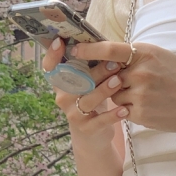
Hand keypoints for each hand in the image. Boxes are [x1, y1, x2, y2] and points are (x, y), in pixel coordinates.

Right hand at [42, 37, 128, 152]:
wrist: (94, 135)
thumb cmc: (93, 101)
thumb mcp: (89, 82)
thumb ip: (89, 66)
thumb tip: (101, 40)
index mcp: (62, 83)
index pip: (50, 67)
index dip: (52, 55)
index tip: (61, 41)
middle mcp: (63, 97)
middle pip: (76, 82)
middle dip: (95, 71)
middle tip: (114, 62)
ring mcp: (73, 114)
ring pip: (87, 100)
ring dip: (103, 90)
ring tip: (118, 82)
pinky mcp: (86, 129)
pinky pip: (99, 121)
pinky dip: (113, 115)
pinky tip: (124, 109)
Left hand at [69, 40, 175, 138]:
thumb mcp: (162, 57)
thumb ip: (137, 56)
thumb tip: (110, 57)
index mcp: (145, 53)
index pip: (109, 49)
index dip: (89, 50)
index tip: (75, 50)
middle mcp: (140, 72)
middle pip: (107, 75)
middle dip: (106, 80)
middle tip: (109, 81)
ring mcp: (140, 94)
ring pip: (113, 96)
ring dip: (121, 97)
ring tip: (145, 97)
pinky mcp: (141, 114)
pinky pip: (123, 111)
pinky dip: (131, 110)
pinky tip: (149, 108)